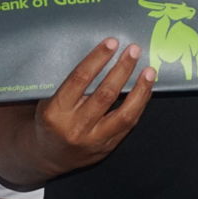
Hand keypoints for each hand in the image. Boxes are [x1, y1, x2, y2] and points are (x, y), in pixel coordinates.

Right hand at [32, 38, 155, 176]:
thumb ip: (69, 83)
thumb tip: (98, 55)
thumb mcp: (48, 100)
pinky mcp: (107, 147)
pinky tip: (146, 90)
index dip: (98, 58)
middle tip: (134, 50)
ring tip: (149, 71)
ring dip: (139, 90)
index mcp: (56, 111)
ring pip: (123, 113)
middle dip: (122, 70)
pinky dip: (139, 105)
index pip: (80, 79)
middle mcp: (76, 127)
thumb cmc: (50, 121)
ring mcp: (94, 139)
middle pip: (105, 94)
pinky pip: (128, 124)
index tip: (111, 42)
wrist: (48, 156)